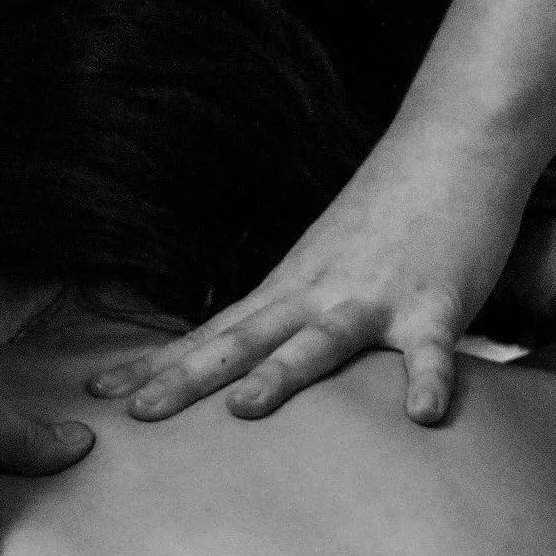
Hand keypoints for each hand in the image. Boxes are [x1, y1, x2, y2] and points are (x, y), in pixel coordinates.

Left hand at [87, 125, 533, 427]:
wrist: (456, 139)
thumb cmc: (389, 211)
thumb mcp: (322, 262)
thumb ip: (288, 312)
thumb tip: (246, 361)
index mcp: (287, 289)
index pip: (209, 334)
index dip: (157, 365)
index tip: (99, 393)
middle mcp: (317, 294)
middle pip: (241, 342)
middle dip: (188, 380)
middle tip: (137, 415)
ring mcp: (374, 297)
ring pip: (321, 341)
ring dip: (283, 374)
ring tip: (245, 409)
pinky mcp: (436, 302)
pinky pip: (431, 350)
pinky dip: (426, 380)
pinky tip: (421, 417)